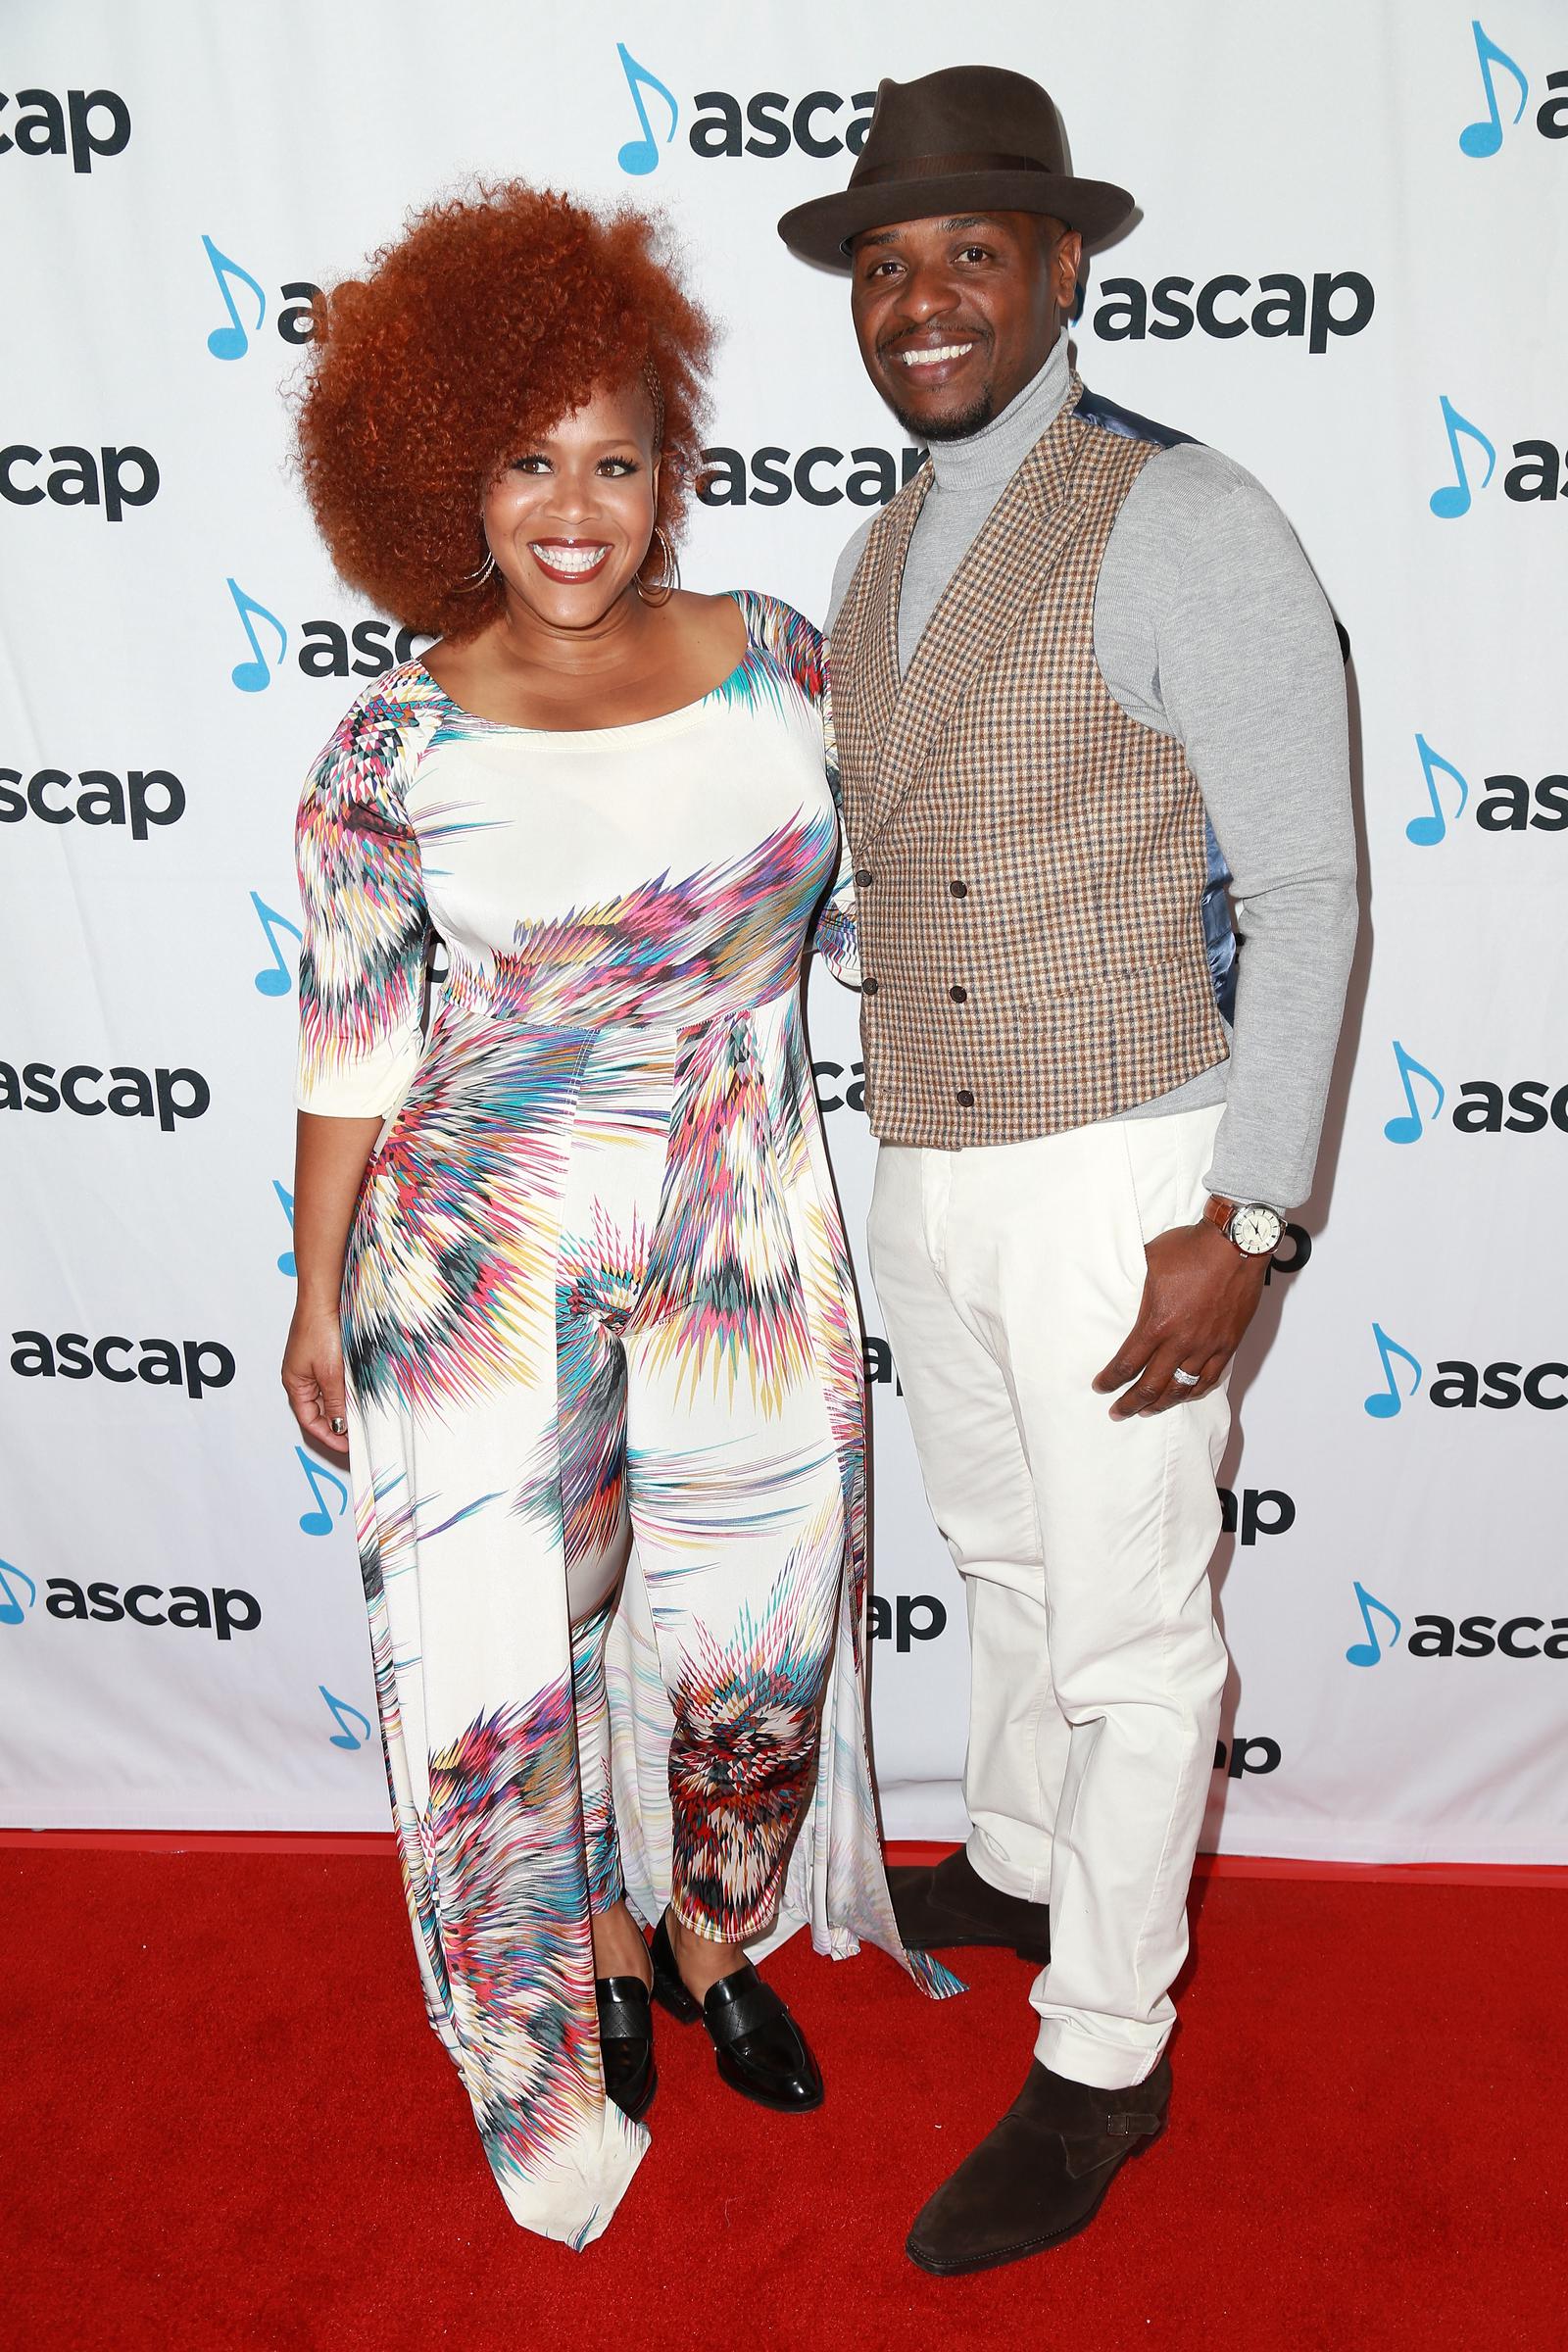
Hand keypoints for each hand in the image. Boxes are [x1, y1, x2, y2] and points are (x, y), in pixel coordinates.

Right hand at [282, 1303, 349, 1455]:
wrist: (323, 1297)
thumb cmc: (318, 1330)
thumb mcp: (330, 1373)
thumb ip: (335, 1401)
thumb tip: (339, 1426)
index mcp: (294, 1384)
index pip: (309, 1421)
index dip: (328, 1436)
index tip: (347, 1446)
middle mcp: (300, 1377)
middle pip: (317, 1410)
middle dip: (336, 1424)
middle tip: (357, 1435)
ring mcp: (311, 1366)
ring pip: (327, 1396)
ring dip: (342, 1407)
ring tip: (361, 1417)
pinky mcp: (322, 1355)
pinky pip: (333, 1381)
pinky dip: (345, 1390)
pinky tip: (359, 1392)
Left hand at [1093, 1222, 1269, 1419]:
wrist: (1235, 1244)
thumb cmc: (1190, 1249)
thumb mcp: (1148, 1262)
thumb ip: (1134, 1286)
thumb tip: (1118, 1290)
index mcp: (1156, 1323)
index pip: (1127, 1364)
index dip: (1110, 1380)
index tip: (1100, 1387)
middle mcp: (1181, 1341)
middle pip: (1151, 1386)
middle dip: (1130, 1403)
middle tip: (1117, 1413)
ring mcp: (1207, 1345)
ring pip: (1181, 1388)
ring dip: (1161, 1404)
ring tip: (1147, 1411)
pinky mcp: (1228, 1344)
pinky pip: (1210, 1379)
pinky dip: (1194, 1391)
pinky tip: (1184, 1395)